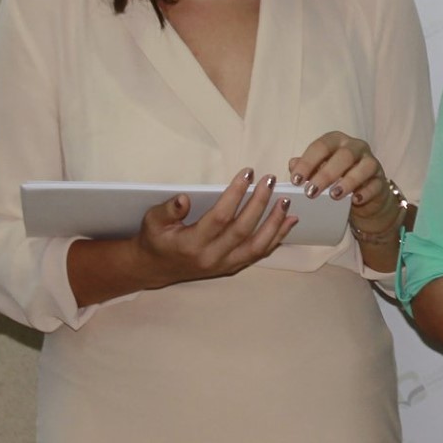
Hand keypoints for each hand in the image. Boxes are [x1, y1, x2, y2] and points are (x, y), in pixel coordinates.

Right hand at [133, 169, 294, 287]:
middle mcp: (212, 257)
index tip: (247, 173)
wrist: (156, 269)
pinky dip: (277, 237)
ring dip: (275, 223)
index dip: (235, 195)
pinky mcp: (233, 267)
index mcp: (192, 244)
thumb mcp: (153, 221)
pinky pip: (260, 253)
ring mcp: (225, 265)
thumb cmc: (156, 240)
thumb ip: (168, 210)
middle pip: (243, 230)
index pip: (220, 218)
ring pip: (257, 246)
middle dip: (260, 203)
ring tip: (286, 201)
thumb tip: (184, 198)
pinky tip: (289, 221)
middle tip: (270, 180)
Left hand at [289, 131, 396, 237]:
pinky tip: (355, 200)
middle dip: (326, 174)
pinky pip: (375, 185)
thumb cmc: (337, 179)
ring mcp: (371, 163)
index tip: (296, 180)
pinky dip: (365, 192)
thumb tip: (292, 164)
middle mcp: (355, 147)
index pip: (321, 146)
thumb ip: (307, 168)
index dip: (307, 162)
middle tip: (311, 192)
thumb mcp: (318, 172)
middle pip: (343, 156)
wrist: (364, 196)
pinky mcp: (381, 180)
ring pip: (364, 167)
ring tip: (334, 196)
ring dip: (348, 181)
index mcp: (336, 141)